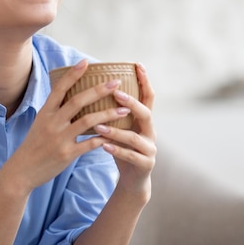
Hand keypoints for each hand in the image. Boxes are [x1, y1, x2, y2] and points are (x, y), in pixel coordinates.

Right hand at [4, 59, 131, 191]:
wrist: (22, 171)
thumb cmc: (34, 144)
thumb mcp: (41, 122)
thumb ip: (55, 109)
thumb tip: (69, 92)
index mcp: (45, 112)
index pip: (60, 88)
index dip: (73, 74)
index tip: (86, 62)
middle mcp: (52, 123)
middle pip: (78, 101)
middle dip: (98, 90)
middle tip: (116, 82)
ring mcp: (59, 138)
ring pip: (87, 121)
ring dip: (107, 114)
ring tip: (124, 110)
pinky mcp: (66, 154)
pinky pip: (89, 144)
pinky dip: (102, 138)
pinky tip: (115, 134)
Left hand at [94, 63, 155, 198]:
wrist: (132, 179)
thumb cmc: (122, 148)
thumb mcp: (120, 127)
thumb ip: (113, 111)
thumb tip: (93, 87)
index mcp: (144, 120)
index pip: (148, 96)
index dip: (145, 81)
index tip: (138, 65)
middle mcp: (150, 131)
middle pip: (146, 113)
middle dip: (132, 102)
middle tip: (116, 93)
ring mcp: (150, 149)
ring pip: (135, 137)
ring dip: (117, 130)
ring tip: (99, 125)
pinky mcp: (145, 164)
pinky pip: (130, 156)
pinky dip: (116, 150)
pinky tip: (103, 146)